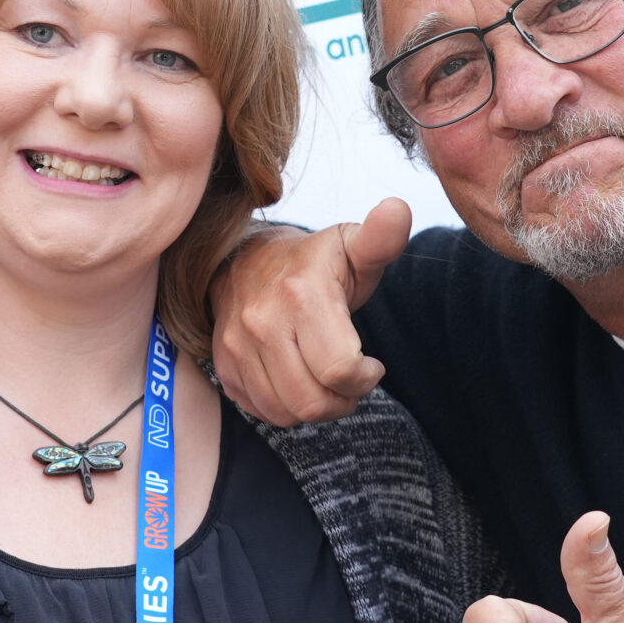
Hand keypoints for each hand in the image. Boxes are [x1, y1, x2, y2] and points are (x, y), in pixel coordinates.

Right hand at [210, 198, 411, 424]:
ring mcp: (237, 347)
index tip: (371, 365)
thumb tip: (399, 208)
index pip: (338, 370)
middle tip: (351, 381)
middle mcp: (262, 323)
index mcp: (301, 294)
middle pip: (312, 402)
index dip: (364, 378)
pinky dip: (285, 407)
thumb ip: (381, 238)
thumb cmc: (313, 261)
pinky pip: (260, 411)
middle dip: (343, 401)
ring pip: (285, 414)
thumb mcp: (351, 246)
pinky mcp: (224, 366)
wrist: (242, 258)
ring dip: (315, 408)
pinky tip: (298, 381)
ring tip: (326, 383)